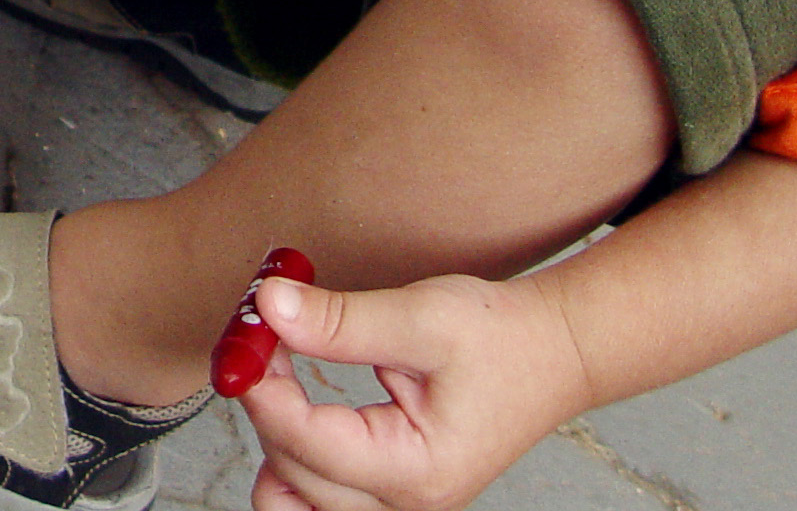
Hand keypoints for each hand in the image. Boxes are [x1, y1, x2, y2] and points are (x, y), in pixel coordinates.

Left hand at [238, 274, 588, 510]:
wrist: (551, 353)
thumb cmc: (500, 338)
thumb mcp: (421, 316)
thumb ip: (340, 320)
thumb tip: (268, 306)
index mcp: (416, 470)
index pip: (308, 444)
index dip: (263, 388)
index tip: (245, 336)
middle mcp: (405, 503)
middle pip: (293, 473)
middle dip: (264, 403)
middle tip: (259, 337)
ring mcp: (397, 504)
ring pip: (295, 500)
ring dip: (273, 440)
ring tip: (278, 377)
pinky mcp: (389, 492)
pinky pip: (317, 497)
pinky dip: (293, 458)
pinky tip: (294, 408)